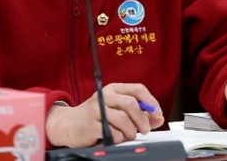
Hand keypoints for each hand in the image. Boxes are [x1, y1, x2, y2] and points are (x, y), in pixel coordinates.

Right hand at [45, 83, 164, 147]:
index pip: (137, 89)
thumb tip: (158, 117)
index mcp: (113, 89)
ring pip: (123, 120)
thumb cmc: (95, 117)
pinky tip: (114, 137)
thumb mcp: (116, 110)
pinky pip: (113, 133)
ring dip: (131, 131)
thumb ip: (138, 113)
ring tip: (128, 135)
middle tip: (144, 129)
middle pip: (131, 104)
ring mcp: (96, 110)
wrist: (68, 125)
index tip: (156, 113)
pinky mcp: (91, 125)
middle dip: (142, 120)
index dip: (150, 101)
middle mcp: (104, 96)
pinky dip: (118, 138)